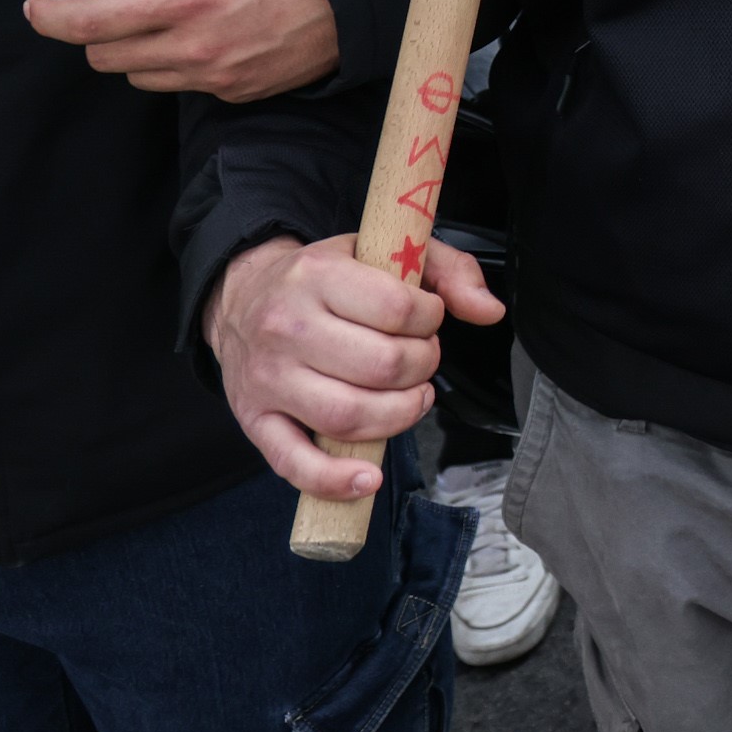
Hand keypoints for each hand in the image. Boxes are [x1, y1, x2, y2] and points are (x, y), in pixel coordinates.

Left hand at [23, 0, 337, 101]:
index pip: (93, 20)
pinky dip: (172, 64)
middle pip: (104, 54)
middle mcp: (192, 46)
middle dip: (95, 30)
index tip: (35, 8)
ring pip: (136, 76)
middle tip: (114, 4)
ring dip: (132, 51)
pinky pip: (178, 86)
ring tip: (162, 19)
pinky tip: (200, 36)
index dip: (52, 17)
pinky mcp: (231, 93)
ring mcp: (212, 76)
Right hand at [208, 233, 503, 500]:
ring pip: (349, 415)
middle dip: (421, 367)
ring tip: (410, 399)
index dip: (430, 320)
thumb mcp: (382, 251)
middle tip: (420, 360)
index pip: (396, 308)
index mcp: (317, 275)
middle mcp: (286, 327)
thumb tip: (490, 311)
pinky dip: (334, 480)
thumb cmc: (323, 279)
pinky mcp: (255, 422)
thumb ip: (448, 271)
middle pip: (381, 366)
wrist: (241, 298)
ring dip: (399, 416)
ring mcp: (268, 379)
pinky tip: (368, 477)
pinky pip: (293, 463)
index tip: (428, 320)